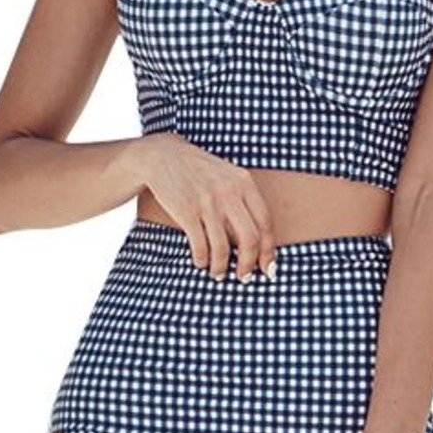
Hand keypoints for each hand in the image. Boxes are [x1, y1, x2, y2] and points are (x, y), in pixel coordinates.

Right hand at [140, 133, 277, 281]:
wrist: (163, 156)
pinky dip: (202, 260)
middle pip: (250, 239)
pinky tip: (200, 262)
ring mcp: (208, 203)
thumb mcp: (228, 176)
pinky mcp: (187, 212)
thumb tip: (256, 242)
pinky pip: (200, 246)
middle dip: (249, 264)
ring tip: (219, 273)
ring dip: (222, 267)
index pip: (265, 222)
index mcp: (244, 183)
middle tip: (244, 277)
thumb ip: (243, 201)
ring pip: (223, 248)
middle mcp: (229, 193)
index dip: (268, 250)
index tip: (267, 267)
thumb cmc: (200, 171)